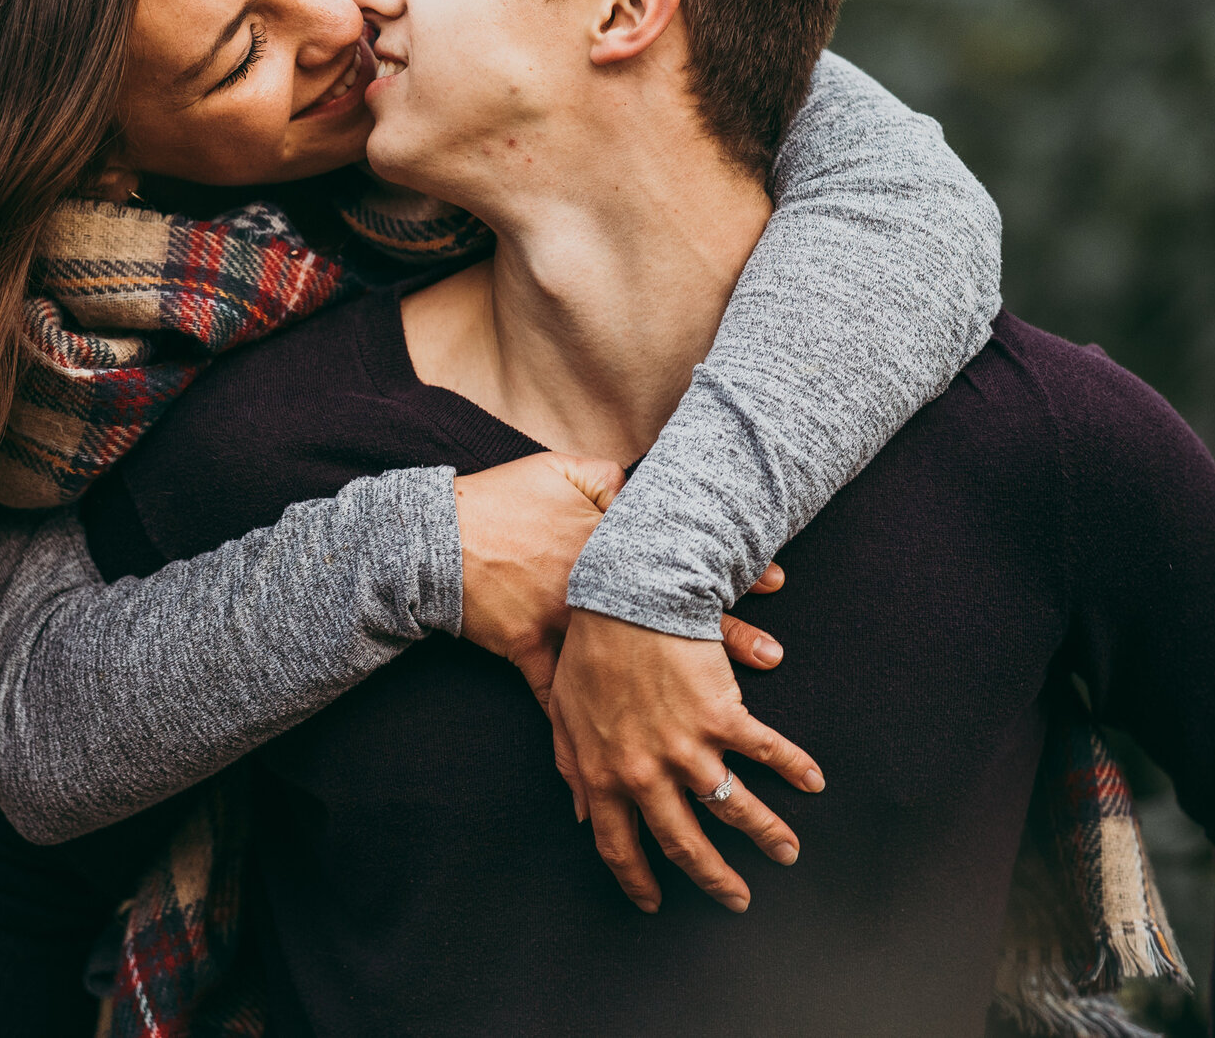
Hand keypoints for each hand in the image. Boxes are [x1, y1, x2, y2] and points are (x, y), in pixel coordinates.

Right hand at [451, 455, 787, 704]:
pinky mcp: (530, 649)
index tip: (776, 584)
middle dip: (726, 638)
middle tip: (774, 654)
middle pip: (670, 619)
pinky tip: (620, 747)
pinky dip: (581, 721)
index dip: (731, 573)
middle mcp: (595, 590)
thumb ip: (603, 475)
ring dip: (672, 688)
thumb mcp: (555, 468)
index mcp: (607, 545)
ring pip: (629, 663)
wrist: (438, 538)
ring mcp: (564, 625)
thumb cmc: (497, 498)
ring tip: (718, 715)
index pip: (682, 560)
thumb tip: (635, 480)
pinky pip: (557, 692)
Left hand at [548, 607, 824, 914]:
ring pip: (733, 809)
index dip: (636, 879)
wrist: (626, 599)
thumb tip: (582, 815)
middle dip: (714, 878)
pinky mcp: (721, 716)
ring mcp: (687, 747)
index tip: (653, 903)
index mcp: (603, 774)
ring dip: (765, 835)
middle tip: (737, 900)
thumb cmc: (589, 651)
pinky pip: (765, 752)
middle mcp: (647, 772)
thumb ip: (571, 766)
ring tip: (788, 853)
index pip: (618, 844)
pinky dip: (793, 767)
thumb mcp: (563, 712)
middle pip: (684, 842)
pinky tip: (813, 782)